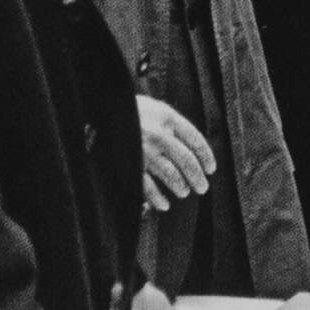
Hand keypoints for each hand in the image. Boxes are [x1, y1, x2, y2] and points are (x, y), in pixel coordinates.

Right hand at [136, 96, 214, 212]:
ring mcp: (145, 151)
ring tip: (184, 192)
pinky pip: (148, 186)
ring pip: (171, 175)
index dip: (206, 156)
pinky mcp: (130, 164)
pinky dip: (157, 198)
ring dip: (181, 186)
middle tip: (202, 187)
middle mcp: (159, 135)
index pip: (196, 139)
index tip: (210, 168)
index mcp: (167, 117)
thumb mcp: (152, 105)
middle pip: (187, 161)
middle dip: (197, 177)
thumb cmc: (127, 108)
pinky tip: (164, 204)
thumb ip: (170, 121)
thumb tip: (188, 141)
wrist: (99, 109)